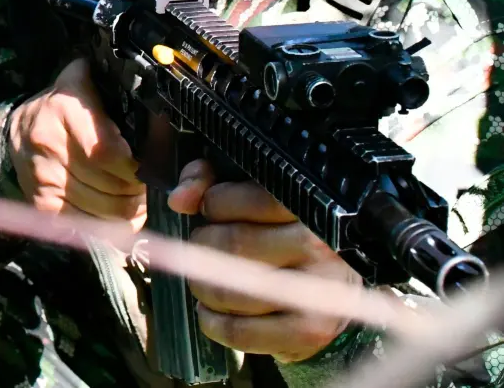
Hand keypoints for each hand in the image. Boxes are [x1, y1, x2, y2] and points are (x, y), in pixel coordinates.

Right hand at [8, 57, 146, 228]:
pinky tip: (115, 216)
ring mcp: (42, 177)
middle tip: (146, 188)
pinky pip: (83, 225)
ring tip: (135, 201)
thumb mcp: (85, 80)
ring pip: (100, 210)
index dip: (135, 168)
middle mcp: (49, 144)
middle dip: (136, 192)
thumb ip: (115, 84)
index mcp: (65, 109)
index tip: (149, 169)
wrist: (18, 128)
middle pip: (108, 185)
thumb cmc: (64, 104)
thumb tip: (157, 102)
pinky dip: (106, 227)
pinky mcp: (39, 202)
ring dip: (126, 211)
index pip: (108, 152)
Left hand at [168, 159, 359, 362]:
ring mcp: (318, 291)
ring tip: (203, 279)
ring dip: (203, 285)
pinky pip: (241, 332)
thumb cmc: (280, 228)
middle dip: (203, 245)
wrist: (333, 284)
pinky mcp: (309, 331)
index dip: (214, 204)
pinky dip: (213, 322)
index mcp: (306, 203)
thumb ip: (210, 181)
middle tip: (202, 245)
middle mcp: (319, 245)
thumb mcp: (249, 190)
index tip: (210, 210)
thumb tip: (178, 199)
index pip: (245, 198)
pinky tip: (209, 311)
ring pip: (233, 289)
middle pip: (235, 244)